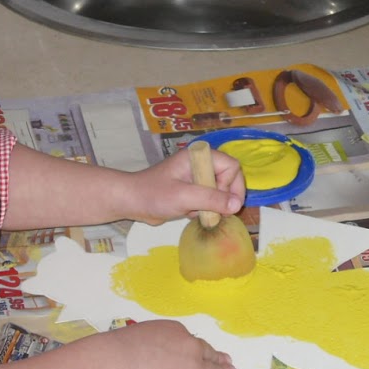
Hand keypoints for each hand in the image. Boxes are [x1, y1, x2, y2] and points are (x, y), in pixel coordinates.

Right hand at [100, 320, 234, 368]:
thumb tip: (153, 353)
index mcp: (176, 330)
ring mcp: (192, 368)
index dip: (198, 348)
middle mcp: (189, 347)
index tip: (202, 351)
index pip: (191, 341)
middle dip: (219, 358)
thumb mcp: (142, 335)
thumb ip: (155, 343)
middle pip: (208, 353)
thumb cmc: (122, 348)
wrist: (120, 364)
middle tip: (227, 360)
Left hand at [119, 147, 245, 224]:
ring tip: (193, 211)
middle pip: (229, 180)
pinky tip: (187, 212)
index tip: (223, 203)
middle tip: (211, 212)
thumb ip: (212, 199)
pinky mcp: (191, 190)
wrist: (131, 202)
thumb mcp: (184, 197)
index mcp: (199, 156)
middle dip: (221, 199)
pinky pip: (209, 200)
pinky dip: (203, 209)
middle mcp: (200, 164)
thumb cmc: (154, 194)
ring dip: (211, 206)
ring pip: (220, 193)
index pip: (232, 166)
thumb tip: (237, 205)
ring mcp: (196, 177)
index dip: (232, 186)